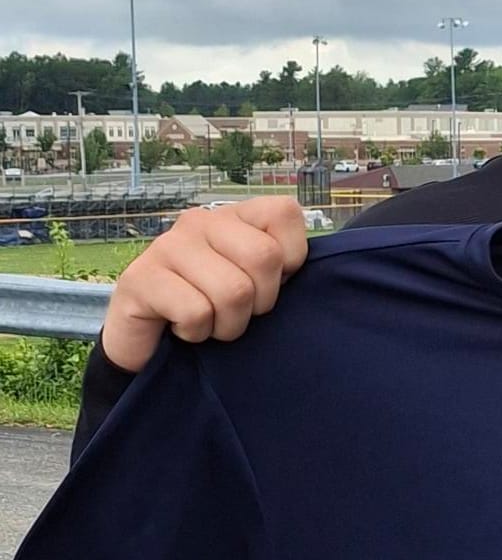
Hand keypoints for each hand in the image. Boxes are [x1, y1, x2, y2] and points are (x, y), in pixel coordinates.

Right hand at [101, 198, 308, 373]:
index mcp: (234, 216)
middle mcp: (200, 221)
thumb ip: (281, 267)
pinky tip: (181, 327)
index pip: (284, 212)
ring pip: (232, 291)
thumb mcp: (258, 286)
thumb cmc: (214, 312)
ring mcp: (166, 245)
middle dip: (259, 302)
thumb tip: (303, 267)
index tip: (269, 284)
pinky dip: (196, 333)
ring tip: (208, 322)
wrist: (151, 347)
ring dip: (227, 324)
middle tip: (236, 312)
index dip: (291, 259)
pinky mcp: (139, 278)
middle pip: (264, 256)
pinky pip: (195, 311)